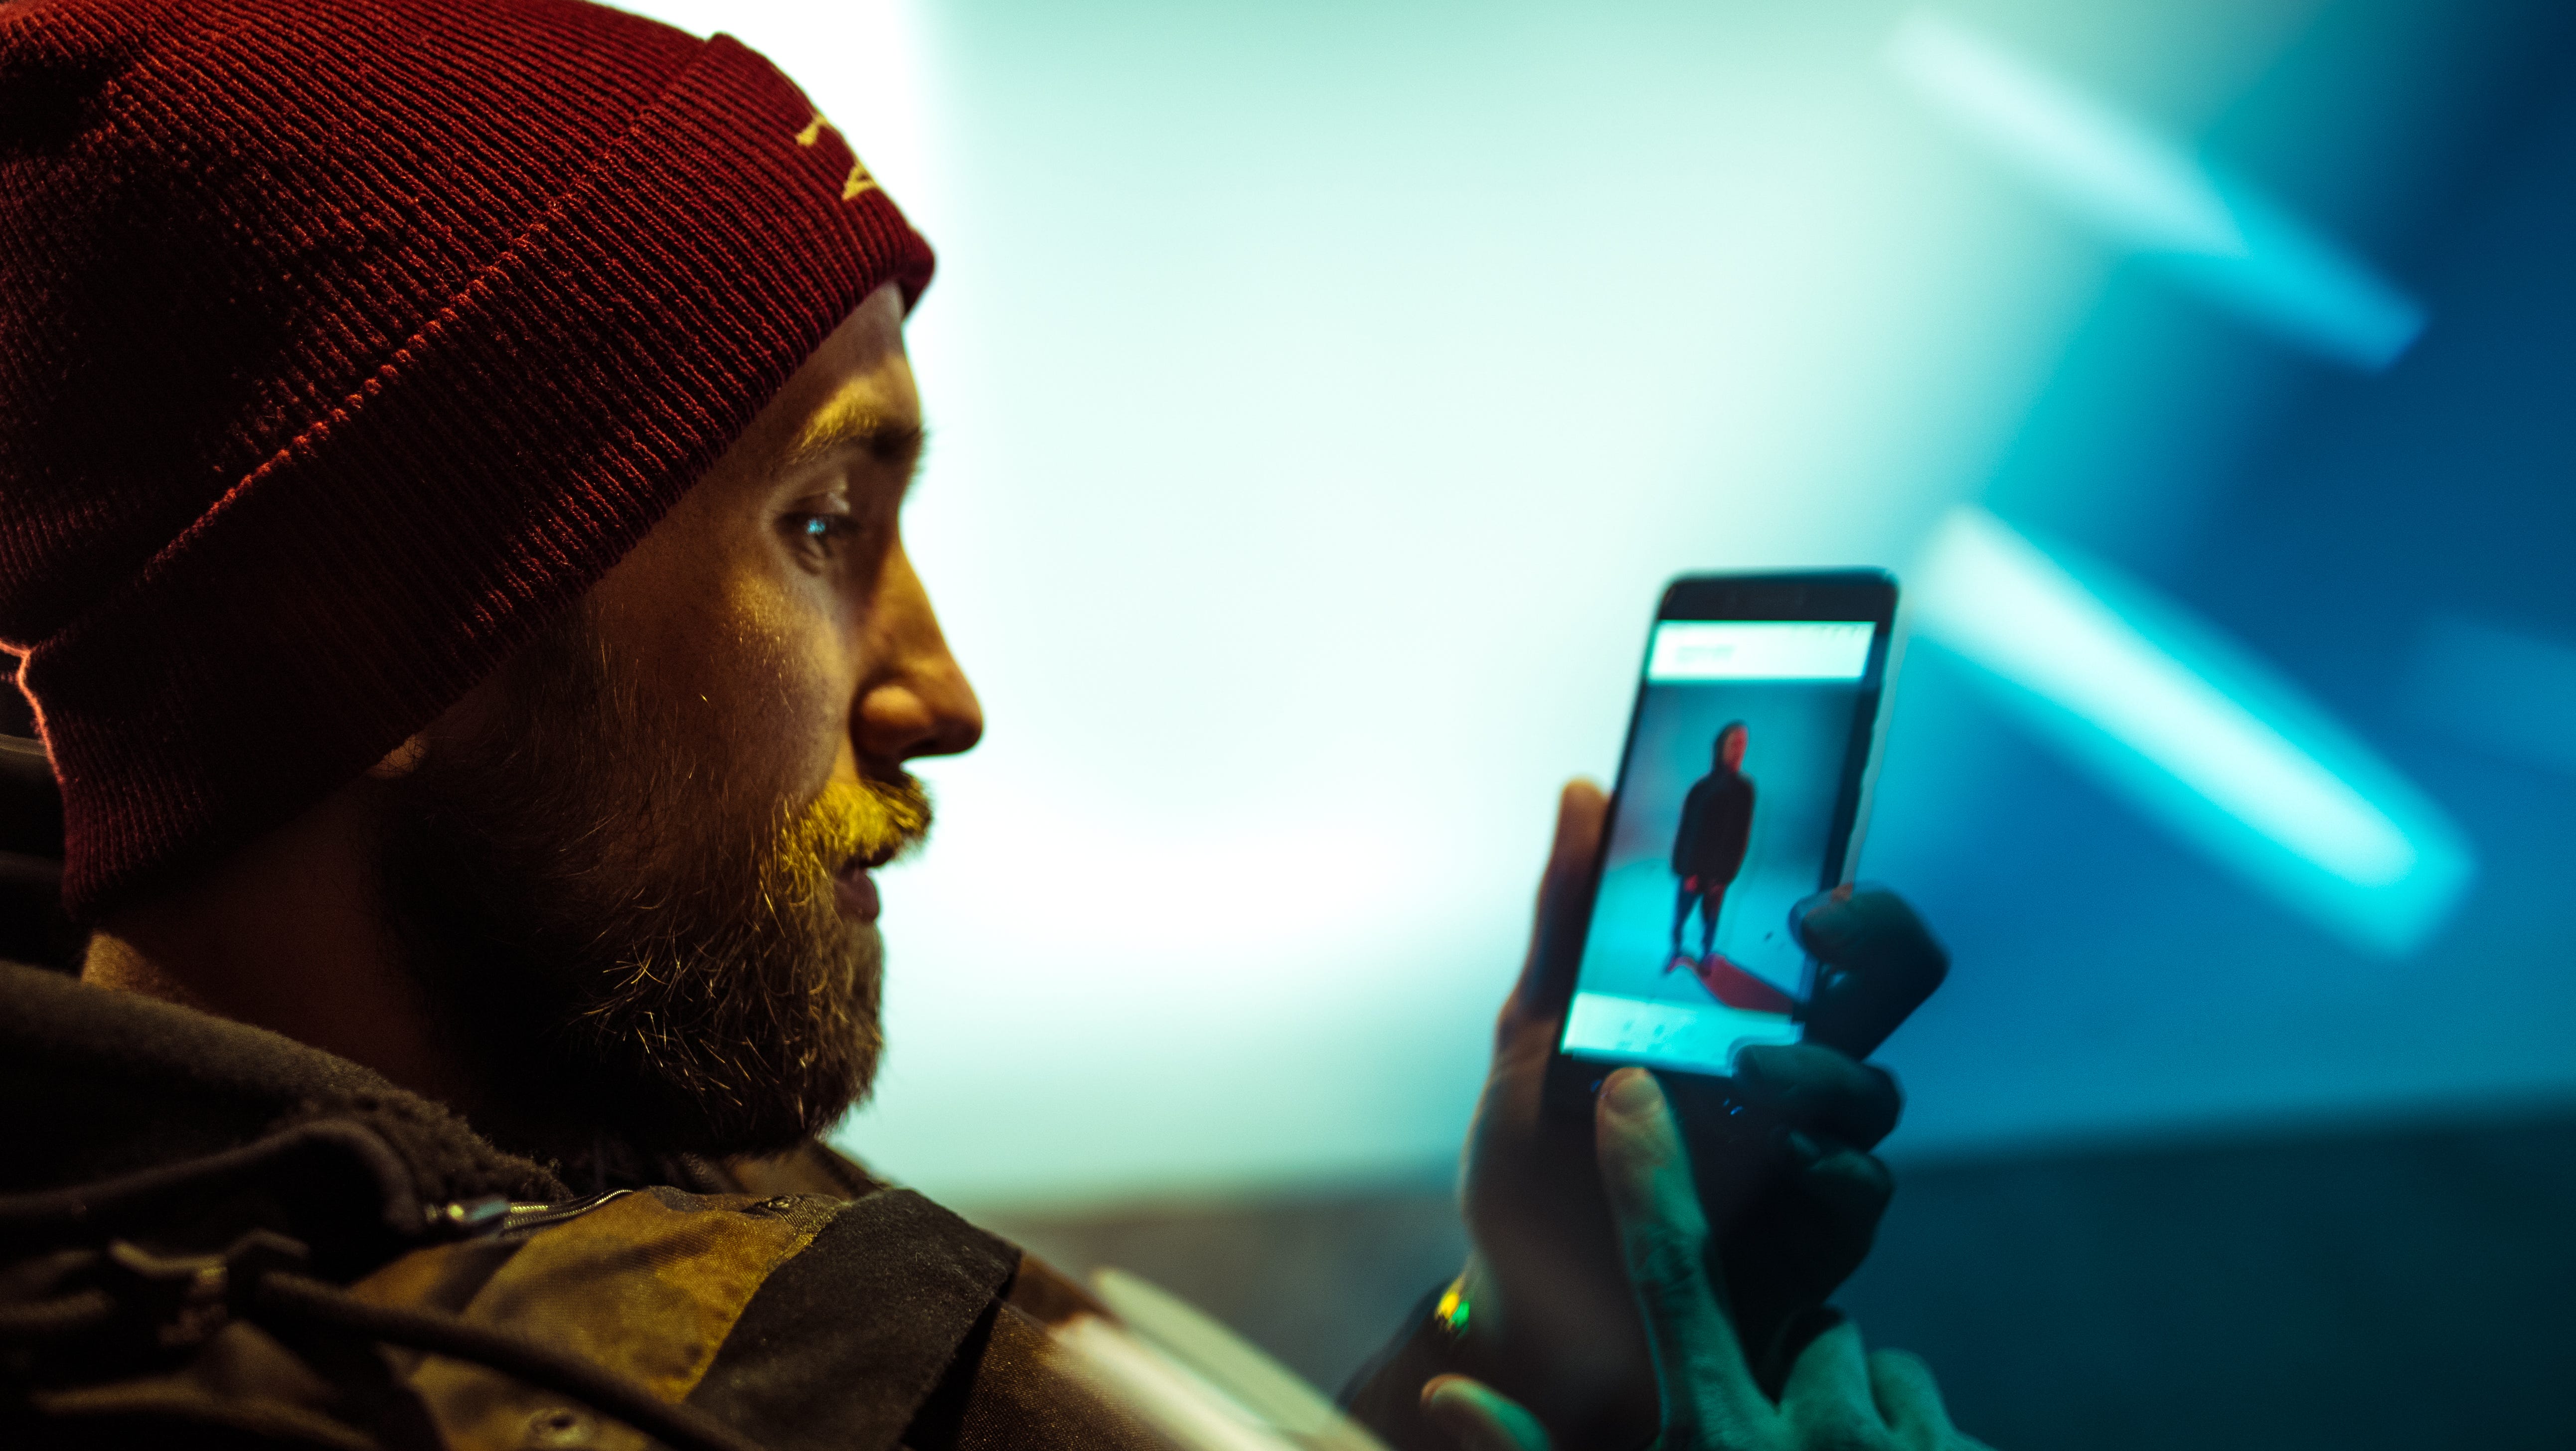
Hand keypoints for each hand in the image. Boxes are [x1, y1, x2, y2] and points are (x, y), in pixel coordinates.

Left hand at [1453, 782, 1917, 1441]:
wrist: (1521, 1306)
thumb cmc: (1534, 1167)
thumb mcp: (1532, 1031)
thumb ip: (1567, 917)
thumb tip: (1585, 791)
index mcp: (1741, 1016)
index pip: (1841, 938)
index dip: (1858, 899)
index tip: (1816, 885)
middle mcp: (1792, 1079)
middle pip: (1891, 990)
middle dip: (1877, 945)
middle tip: (1811, 932)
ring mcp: (1807, 1158)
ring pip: (1872, 1094)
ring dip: (1821, 1074)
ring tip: (1746, 1073)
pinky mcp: (1807, 1242)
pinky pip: (1855, 1195)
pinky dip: (1827, 1173)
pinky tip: (1785, 1167)